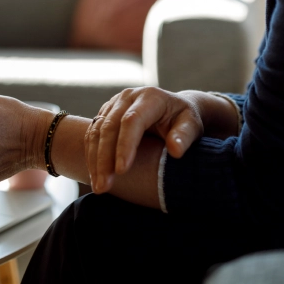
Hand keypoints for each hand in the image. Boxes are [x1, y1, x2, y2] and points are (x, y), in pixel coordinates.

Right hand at [86, 87, 203, 193]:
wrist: (174, 109)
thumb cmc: (184, 120)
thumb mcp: (191, 125)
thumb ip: (184, 136)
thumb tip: (176, 151)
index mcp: (151, 97)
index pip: (132, 120)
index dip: (125, 145)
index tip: (122, 171)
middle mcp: (129, 97)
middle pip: (110, 126)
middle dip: (104, 158)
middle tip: (104, 186)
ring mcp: (115, 103)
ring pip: (97, 130)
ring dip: (94, 160)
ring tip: (99, 187)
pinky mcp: (106, 113)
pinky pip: (93, 133)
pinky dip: (92, 155)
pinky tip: (95, 175)